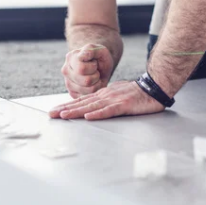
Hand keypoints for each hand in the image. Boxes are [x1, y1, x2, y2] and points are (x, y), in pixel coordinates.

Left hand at [49, 81, 165, 120]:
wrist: (154, 87)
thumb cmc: (137, 93)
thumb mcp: (117, 95)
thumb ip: (105, 100)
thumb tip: (93, 107)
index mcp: (103, 94)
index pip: (82, 101)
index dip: (67, 106)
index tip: (55, 111)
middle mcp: (105, 96)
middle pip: (82, 103)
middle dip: (66, 109)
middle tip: (51, 114)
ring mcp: (114, 100)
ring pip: (92, 107)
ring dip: (77, 111)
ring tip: (64, 116)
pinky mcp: (124, 105)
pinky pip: (109, 111)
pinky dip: (98, 114)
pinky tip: (89, 117)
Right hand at [61, 44, 113, 98]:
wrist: (100, 66)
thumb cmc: (99, 58)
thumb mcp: (100, 50)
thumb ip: (91, 50)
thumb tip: (83, 56)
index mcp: (70, 57)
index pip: (82, 69)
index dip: (93, 66)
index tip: (94, 62)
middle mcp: (66, 70)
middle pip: (86, 81)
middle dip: (96, 76)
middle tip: (95, 71)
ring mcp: (68, 83)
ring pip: (88, 90)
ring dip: (96, 83)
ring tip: (94, 76)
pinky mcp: (72, 93)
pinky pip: (88, 96)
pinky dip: (95, 90)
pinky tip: (93, 84)